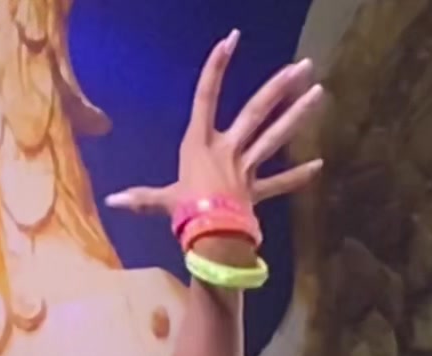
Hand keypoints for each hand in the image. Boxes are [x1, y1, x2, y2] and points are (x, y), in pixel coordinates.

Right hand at [106, 32, 322, 226]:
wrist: (211, 240)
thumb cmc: (184, 216)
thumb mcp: (160, 201)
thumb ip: (140, 198)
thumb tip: (112, 201)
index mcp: (200, 143)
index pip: (206, 95)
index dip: (217, 66)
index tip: (231, 39)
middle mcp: (227, 149)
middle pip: (256, 111)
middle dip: (280, 87)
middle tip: (304, 66)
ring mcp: (247, 168)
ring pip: (275, 137)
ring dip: (299, 115)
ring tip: (319, 93)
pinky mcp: (258, 191)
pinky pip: (281, 183)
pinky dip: (299, 176)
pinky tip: (319, 164)